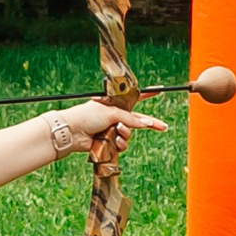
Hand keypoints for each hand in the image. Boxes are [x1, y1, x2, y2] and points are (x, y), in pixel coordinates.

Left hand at [54, 100, 168, 153]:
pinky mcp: (109, 142)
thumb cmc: (87, 116)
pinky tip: (112, 141)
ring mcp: (112, 129)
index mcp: (115, 104)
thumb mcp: (111, 112)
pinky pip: (122, 144)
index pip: (135, 98)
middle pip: (137, 120)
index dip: (147, 94)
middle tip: (163, 127)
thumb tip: (147, 123)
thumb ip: (131, 119)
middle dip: (149, 124)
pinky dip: (119, 144)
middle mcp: (115, 116)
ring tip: (115, 132)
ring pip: (129, 134)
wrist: (72, 132)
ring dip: (124, 134)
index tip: (159, 90)